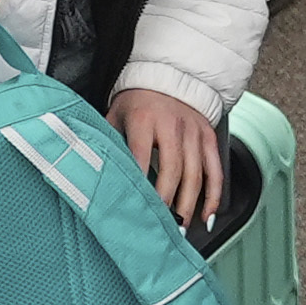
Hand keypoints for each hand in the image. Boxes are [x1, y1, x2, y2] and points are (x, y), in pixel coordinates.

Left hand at [110, 84, 225, 232]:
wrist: (170, 76)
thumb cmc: (137, 101)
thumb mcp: (116, 115)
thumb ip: (107, 141)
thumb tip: (90, 172)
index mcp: (145, 119)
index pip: (141, 156)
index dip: (139, 183)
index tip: (134, 208)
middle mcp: (173, 125)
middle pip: (172, 170)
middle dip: (166, 202)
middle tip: (159, 225)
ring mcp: (194, 132)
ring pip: (195, 175)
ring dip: (188, 206)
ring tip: (179, 228)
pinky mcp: (209, 137)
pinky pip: (215, 171)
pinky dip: (213, 196)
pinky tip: (207, 216)